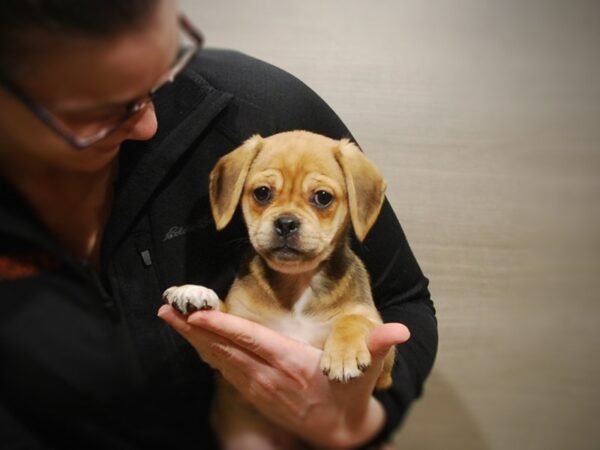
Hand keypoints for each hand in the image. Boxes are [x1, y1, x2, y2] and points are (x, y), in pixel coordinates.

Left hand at [157, 305, 409, 448]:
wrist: (337, 434)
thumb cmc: (347, 395)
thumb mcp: (362, 371)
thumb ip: (376, 346)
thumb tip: (399, 330)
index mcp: (290, 363)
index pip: (252, 342)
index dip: (225, 329)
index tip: (199, 316)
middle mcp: (267, 374)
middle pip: (225, 348)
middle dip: (194, 330)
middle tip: (166, 310)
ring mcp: (257, 385)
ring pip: (218, 359)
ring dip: (193, 340)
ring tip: (170, 319)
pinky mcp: (253, 391)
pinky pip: (223, 369)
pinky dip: (205, 353)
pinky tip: (191, 341)